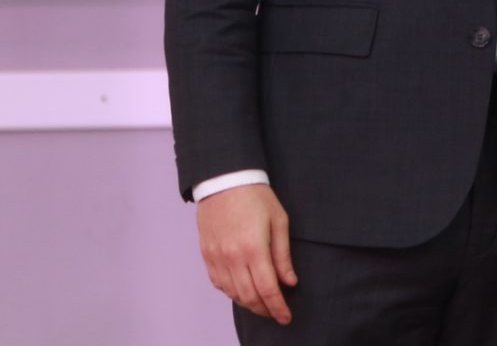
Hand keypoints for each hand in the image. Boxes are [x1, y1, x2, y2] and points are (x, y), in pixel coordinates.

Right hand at [196, 184, 297, 324]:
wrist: (224, 179)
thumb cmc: (256, 196)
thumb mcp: (279, 221)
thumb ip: (283, 255)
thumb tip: (289, 282)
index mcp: (254, 248)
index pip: (268, 289)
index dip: (278, 307)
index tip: (286, 317)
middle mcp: (232, 257)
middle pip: (249, 297)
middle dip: (265, 309)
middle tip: (277, 312)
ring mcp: (217, 257)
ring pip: (233, 293)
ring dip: (249, 303)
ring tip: (262, 304)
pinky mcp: (206, 254)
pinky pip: (219, 283)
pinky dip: (232, 292)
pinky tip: (243, 290)